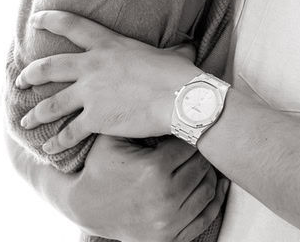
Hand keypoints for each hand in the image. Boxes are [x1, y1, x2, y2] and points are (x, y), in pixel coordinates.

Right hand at [7, 132, 228, 241]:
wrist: (85, 208)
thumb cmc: (100, 166)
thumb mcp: (111, 137)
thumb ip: (134, 111)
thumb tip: (151, 74)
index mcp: (154, 169)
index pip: (189, 145)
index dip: (190, 134)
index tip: (190, 126)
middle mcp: (166, 197)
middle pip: (201, 166)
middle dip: (200, 152)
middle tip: (201, 139)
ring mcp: (170, 220)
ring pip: (207, 189)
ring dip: (210, 173)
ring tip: (206, 158)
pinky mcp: (172, 236)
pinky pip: (205, 215)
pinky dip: (214, 200)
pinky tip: (215, 185)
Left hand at [16, 11, 201, 151]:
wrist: (179, 97)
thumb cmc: (178, 74)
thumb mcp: (168, 53)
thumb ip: (165, 51)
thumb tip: (186, 48)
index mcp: (108, 45)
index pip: (72, 26)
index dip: (49, 20)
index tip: (34, 20)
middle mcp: (92, 66)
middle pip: (49, 67)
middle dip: (30, 75)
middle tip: (20, 82)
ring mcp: (90, 93)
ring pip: (51, 104)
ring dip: (35, 114)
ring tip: (25, 121)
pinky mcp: (95, 119)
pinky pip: (68, 133)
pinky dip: (56, 142)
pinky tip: (49, 147)